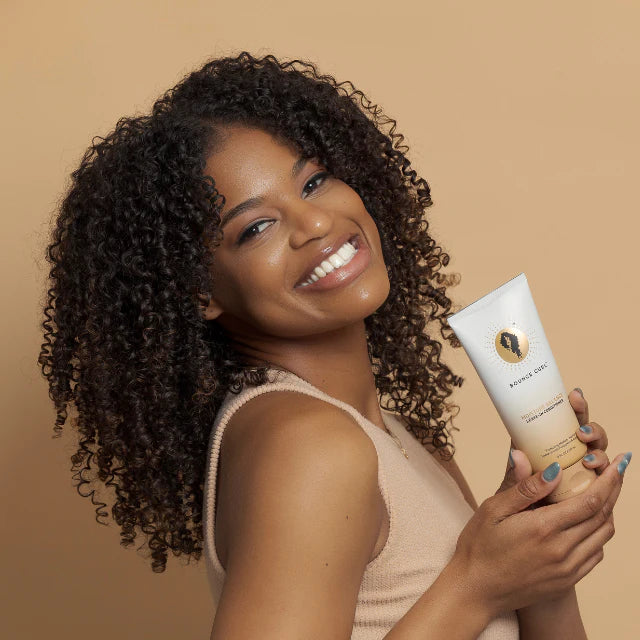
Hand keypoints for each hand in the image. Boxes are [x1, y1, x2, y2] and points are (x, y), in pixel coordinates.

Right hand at [449, 449, 629, 617]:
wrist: (476, 590)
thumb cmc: (479, 546)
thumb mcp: (493, 509)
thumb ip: (523, 487)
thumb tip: (550, 466)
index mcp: (544, 528)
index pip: (590, 500)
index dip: (609, 480)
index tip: (619, 462)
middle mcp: (562, 550)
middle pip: (603, 516)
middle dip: (613, 490)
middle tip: (617, 470)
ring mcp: (567, 569)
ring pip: (603, 535)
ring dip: (608, 511)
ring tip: (603, 492)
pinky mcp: (567, 580)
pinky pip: (595, 554)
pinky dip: (599, 534)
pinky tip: (588, 521)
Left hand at [497, 387, 610, 494]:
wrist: (519, 525)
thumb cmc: (516, 497)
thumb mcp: (512, 484)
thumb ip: (516, 472)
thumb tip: (516, 454)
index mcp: (551, 442)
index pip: (567, 418)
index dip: (576, 405)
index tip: (574, 395)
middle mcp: (571, 452)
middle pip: (590, 433)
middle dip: (591, 429)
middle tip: (581, 433)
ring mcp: (584, 470)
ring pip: (600, 454)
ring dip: (598, 454)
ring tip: (588, 461)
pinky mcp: (593, 489)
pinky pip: (606, 480)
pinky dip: (610, 476)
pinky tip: (610, 476)